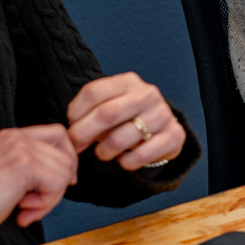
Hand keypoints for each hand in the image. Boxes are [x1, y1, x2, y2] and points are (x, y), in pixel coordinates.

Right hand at [0, 125, 78, 244]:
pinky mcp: (22, 165)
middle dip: (59, 186)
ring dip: (50, 199)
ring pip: (64, 171)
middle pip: (66, 154)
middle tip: (37, 204)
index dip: (67, 160)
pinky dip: (46, 204)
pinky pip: (57, 183)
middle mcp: (17, 137)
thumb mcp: (7, 175)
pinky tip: (22, 211)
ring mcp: (20, 148)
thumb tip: (67, 174)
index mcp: (12, 137)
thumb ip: (31, 167)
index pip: (59, 135)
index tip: (61, 183)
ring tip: (25, 209)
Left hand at [65, 72, 185, 169]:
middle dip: (83, 134)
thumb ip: (90, 113)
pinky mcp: (174, 135)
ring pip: (121, 138)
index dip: (75, 113)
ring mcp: (162, 114)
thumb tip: (70, 133)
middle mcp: (147, 94)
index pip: (93, 92)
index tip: (70, 127)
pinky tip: (124, 160)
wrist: (162, 129)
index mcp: (128, 81)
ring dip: (104, 151)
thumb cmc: (127, 118)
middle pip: (106, 114)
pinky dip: (127, 162)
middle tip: (76, 147)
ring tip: (103, 153)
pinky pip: (141, 155)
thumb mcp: (110, 106)